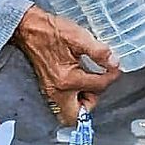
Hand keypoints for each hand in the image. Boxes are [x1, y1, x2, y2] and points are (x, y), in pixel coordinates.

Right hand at [11, 6, 120, 124]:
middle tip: (98, 83)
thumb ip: (98, 51)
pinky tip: (80, 79)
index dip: (111, 76)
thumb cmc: (52, 31)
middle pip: (77, 115)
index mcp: (66, 79)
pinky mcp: (48, 88)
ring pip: (69, 111)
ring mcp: (50, 91)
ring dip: (83, 100)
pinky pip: (63, 102)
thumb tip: (115, 63)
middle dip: (91, 102)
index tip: (115, 67)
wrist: (30, 29)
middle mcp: (56, 90)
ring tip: (90, 80)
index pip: (98, 87)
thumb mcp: (78, 37)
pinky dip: (74, 96)